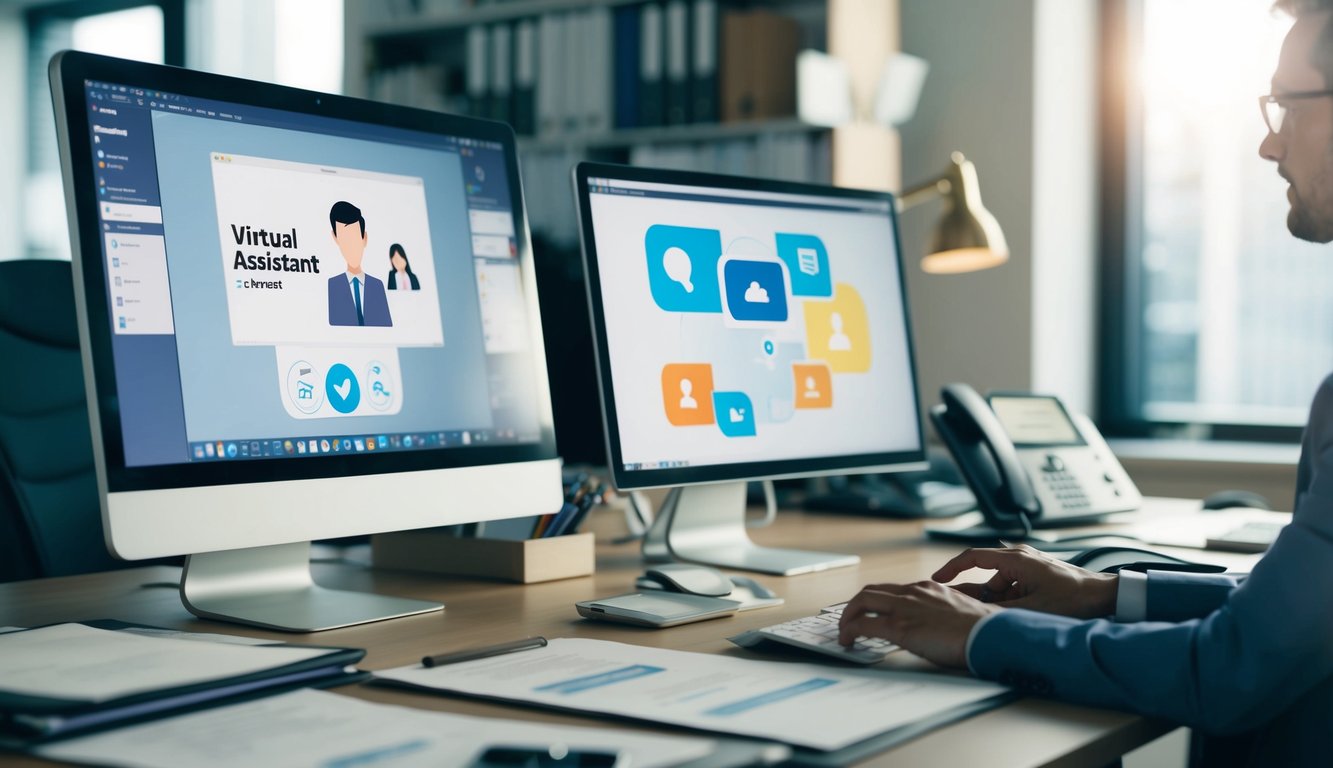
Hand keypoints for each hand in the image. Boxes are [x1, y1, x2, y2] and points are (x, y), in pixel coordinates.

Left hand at [837, 581, 999, 668]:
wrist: (989, 634)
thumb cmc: (983, 629)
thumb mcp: (959, 612)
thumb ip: (943, 613)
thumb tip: (939, 626)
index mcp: (928, 588)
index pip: (893, 590)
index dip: (877, 600)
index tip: (869, 611)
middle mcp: (913, 592)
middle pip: (871, 591)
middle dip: (855, 605)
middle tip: (849, 619)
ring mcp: (904, 607)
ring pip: (862, 601)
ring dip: (847, 616)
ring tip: (844, 632)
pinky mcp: (899, 626)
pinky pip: (863, 624)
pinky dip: (850, 630)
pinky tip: (847, 641)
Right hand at [931, 543, 1118, 618]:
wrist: (1105, 595)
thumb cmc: (1075, 598)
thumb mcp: (1032, 610)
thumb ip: (1000, 612)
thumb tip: (974, 617)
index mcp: (1015, 559)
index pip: (972, 557)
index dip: (951, 569)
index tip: (937, 580)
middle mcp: (1019, 557)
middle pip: (983, 573)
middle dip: (973, 593)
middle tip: (964, 610)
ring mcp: (1029, 566)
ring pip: (998, 583)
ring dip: (995, 601)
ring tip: (998, 619)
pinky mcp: (1036, 575)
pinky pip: (1011, 586)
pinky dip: (1008, 600)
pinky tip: (1013, 616)